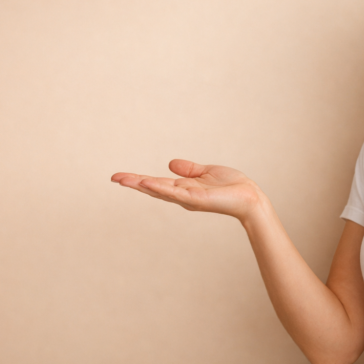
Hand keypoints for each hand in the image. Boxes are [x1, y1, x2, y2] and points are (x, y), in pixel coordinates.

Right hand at [111, 159, 268, 221]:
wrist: (249, 197)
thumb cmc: (232, 186)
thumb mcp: (206, 172)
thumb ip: (188, 170)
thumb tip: (169, 164)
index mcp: (183, 188)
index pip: (156, 183)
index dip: (138, 180)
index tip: (120, 177)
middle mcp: (182, 196)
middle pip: (153, 188)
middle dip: (133, 183)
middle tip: (114, 178)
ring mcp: (188, 198)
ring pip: (160, 190)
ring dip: (142, 185)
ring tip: (124, 180)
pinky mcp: (197, 199)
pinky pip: (176, 193)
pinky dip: (161, 188)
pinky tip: (148, 183)